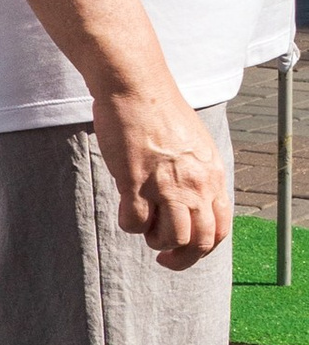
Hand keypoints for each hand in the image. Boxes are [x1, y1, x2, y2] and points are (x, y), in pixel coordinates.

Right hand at [92, 77, 230, 268]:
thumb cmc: (160, 111)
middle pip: (197, 242)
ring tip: (144, 225)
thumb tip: (190, 203)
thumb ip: (198, 175)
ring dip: (154, 240)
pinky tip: (125, 210)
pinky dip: (129, 224)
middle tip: (163, 257)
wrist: (136, 86)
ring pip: (168, 238)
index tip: (185, 250)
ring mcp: (165, 184)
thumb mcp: (195, 146)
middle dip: (180, 258)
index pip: (219, 230)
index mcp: (211, 176)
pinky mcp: (135, 182)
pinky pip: (134, 223)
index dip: (202, 249)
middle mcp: (194, 184)